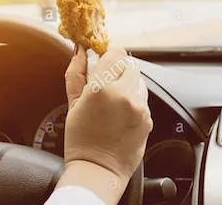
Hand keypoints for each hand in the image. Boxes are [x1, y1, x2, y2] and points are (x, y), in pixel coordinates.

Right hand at [56, 46, 151, 203]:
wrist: (98, 170)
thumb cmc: (80, 140)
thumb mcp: (72, 104)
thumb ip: (77, 73)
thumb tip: (80, 51)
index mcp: (102, 87)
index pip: (115, 52)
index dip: (108, 55)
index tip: (102, 61)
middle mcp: (125, 94)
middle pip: (130, 64)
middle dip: (118, 69)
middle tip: (106, 84)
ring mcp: (140, 107)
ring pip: (139, 81)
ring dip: (128, 84)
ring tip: (113, 103)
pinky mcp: (149, 118)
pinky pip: (143, 99)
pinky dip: (134, 101)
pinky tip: (120, 115)